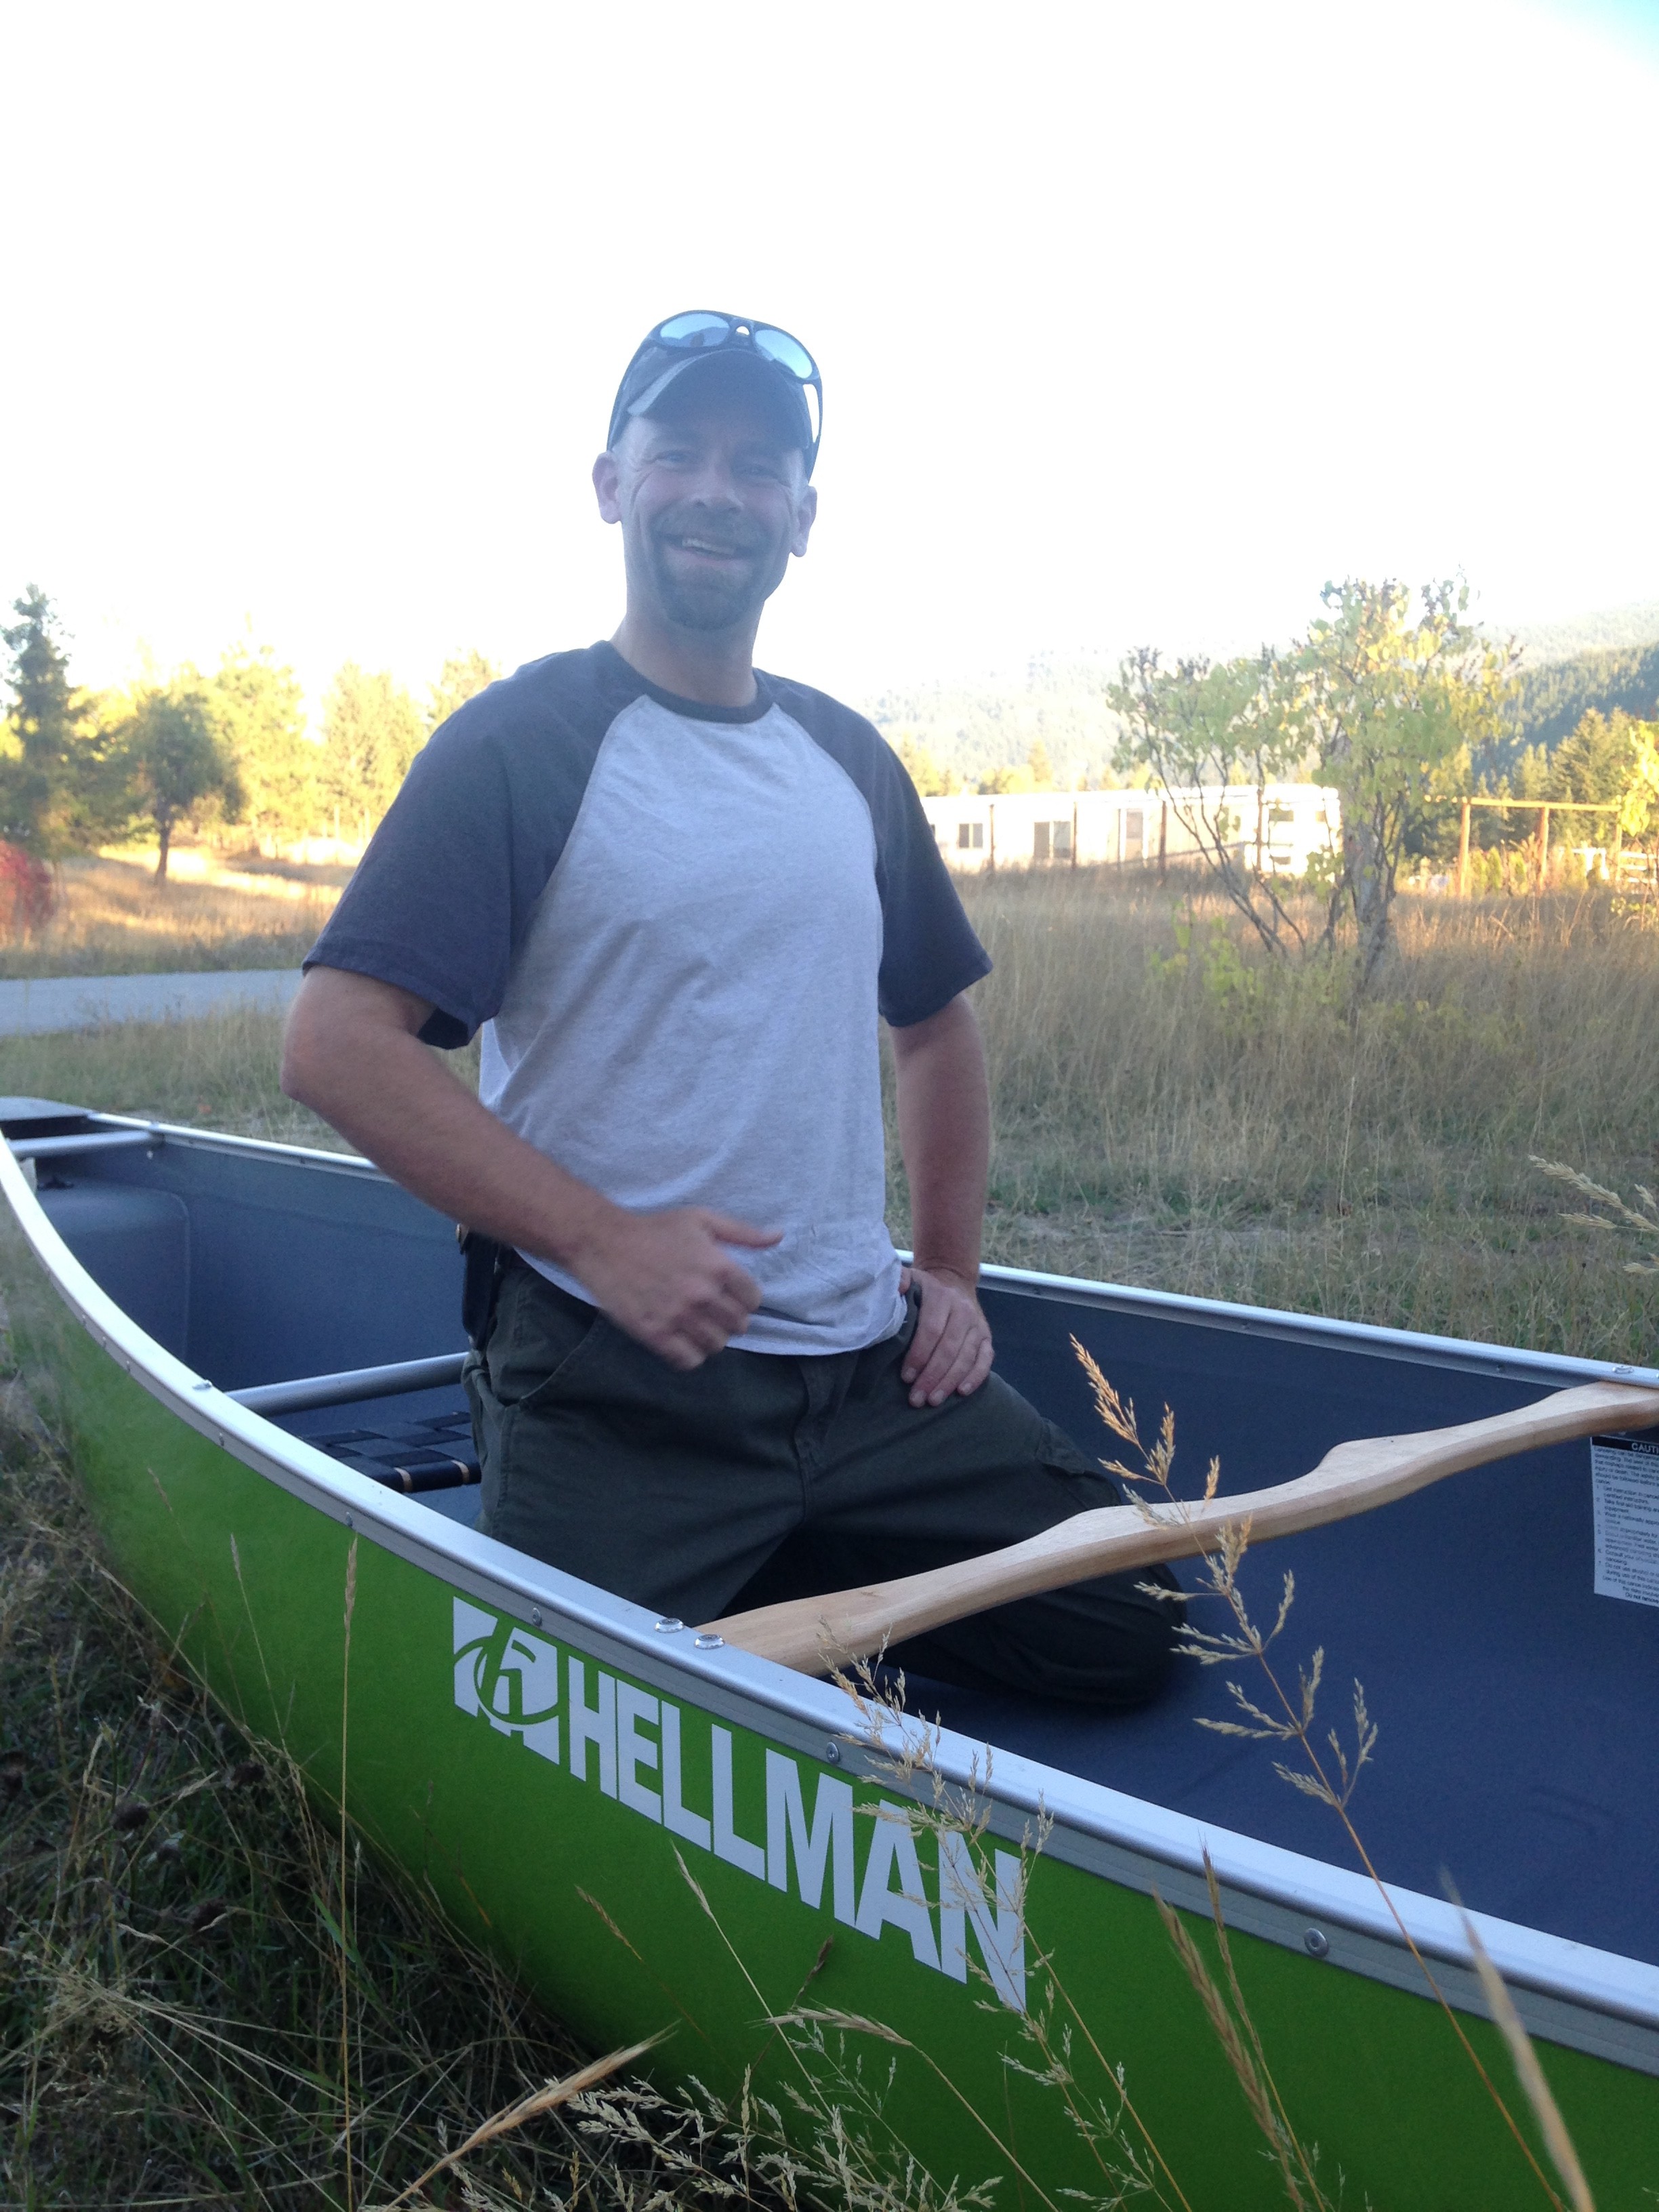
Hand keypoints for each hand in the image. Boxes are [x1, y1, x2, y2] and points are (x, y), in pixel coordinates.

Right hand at [573, 1206, 780, 1369]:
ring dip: (711, 1337)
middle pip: (738, 1326)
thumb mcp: (702, 1220)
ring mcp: (678, 1316)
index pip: (753, 1300)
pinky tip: (682, 1339)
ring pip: (716, 1345)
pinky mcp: (655, 1334)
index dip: (744, 1297)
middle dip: (729, 1318)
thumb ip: (743, 1232)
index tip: (730, 1294)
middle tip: (712, 1310)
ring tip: (697, 1325)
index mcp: (718, 1266)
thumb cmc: (655, 1229)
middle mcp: (702, 1294)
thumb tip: (778, 1236)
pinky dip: (690, 1355)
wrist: (604, 1243)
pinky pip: (688, 1361)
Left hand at [898, 1263, 993, 1407]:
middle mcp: (963, 1311)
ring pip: (966, 1357)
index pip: (931, 1330)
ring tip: (933, 1401)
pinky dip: (975, 1377)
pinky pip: (985, 1360)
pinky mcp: (987, 1338)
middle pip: (949, 1349)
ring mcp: (978, 1325)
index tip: (906, 1377)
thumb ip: (898, 1280)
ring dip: (949, 1382)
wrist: (953, 1281)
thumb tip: (896, 1288)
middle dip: (932, 1376)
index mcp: (941, 1298)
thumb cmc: (924, 1289)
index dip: (919, 1355)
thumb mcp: (910, 1279)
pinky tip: (961, 1392)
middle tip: (917, 1398)